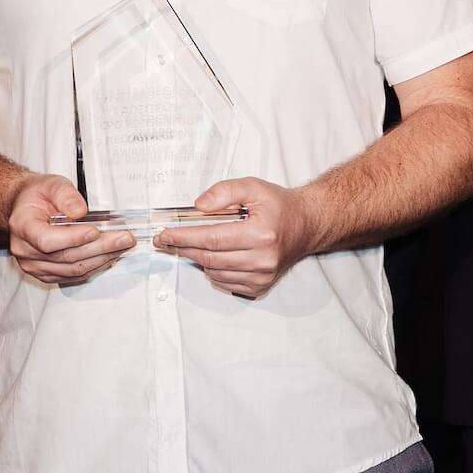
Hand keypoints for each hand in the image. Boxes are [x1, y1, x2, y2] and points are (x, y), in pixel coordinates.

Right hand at [6, 174, 134, 285]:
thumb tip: (80, 211)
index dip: (73, 238)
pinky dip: (94, 266)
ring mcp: (35, 266)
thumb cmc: (38, 196)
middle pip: (66, 256)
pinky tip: (108, 256)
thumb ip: (65, 195)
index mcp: (23, 226)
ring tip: (121, 246)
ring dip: (101, 259)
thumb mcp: (51, 184)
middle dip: (100, 247)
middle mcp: (25, 250)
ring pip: (73, 269)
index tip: (95, 231)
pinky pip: (73, 275)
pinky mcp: (47, 274)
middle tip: (124, 238)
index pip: (47, 240)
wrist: (26, 207)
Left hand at [152, 177, 314, 297]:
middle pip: (210, 257)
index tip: (165, 234)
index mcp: (261, 233)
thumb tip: (198, 206)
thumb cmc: (279, 206)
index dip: (184, 236)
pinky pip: (225, 282)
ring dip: (197, 259)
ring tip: (190, 244)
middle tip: (166, 240)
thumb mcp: (253, 187)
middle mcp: (263, 258)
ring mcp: (262, 276)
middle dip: (183, 248)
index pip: (212, 238)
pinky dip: (213, 271)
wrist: (306, 225)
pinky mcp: (260, 286)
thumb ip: (224, 191)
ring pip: (215, 272)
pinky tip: (212, 256)